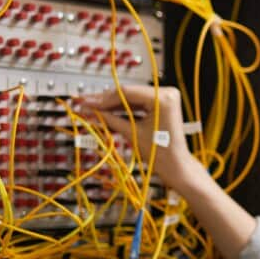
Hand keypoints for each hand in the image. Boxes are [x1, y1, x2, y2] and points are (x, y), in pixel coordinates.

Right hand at [73, 85, 201, 192]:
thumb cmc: (160, 153)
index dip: (103, 98)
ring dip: (111, 105)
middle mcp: (166, 93)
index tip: (85, 101)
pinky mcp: (161, 104)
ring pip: (131, 98)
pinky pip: (138, 104)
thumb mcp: (132, 133)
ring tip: (90, 108)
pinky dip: (122, 109)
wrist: (176, 166)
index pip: (126, 93)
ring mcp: (165, 98)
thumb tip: (89, 110)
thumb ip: (110, 119)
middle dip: (105, 101)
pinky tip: (104, 111)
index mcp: (163, 98)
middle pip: (128, 94)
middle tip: (83, 103)